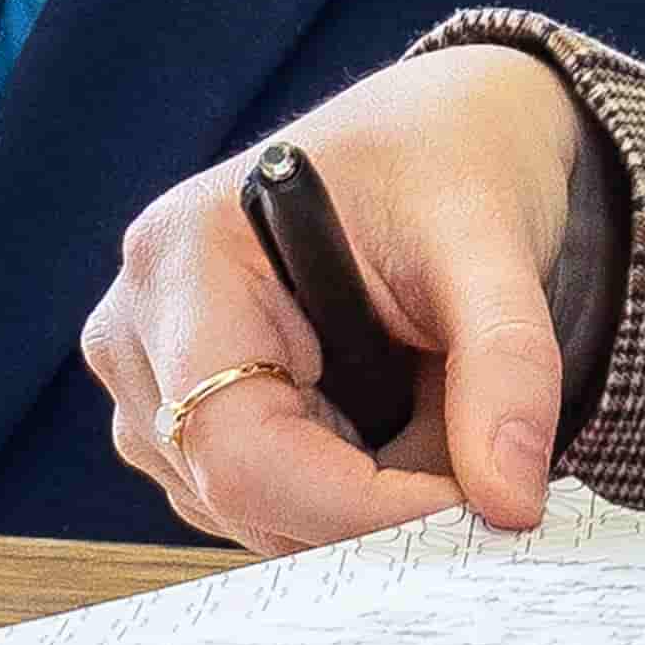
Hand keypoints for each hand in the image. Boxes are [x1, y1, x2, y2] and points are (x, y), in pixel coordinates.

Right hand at [84, 47, 578, 551]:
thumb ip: (505, 368)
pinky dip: (347, 485)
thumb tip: (508, 504)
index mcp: (183, 258)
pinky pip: (264, 501)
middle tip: (481, 444)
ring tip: (426, 385)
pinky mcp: (180, 416)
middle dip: (376, 498)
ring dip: (367, 489)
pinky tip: (389, 405)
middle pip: (243, 494)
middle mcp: (136, 328)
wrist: (440, 132)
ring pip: (259, 512)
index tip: (478, 507)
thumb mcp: (493, 245)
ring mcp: (147, 381)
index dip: (358, 505)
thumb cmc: (450, 158)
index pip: (238, 446)